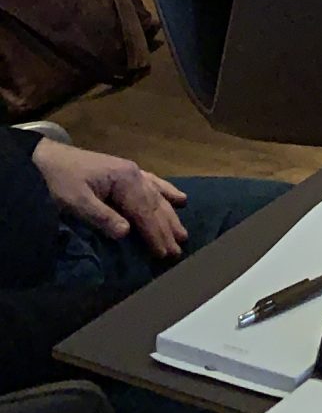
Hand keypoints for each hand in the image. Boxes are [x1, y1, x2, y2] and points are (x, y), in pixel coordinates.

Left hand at [34, 138, 186, 258]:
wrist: (47, 159)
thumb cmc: (60, 181)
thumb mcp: (77, 201)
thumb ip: (102, 217)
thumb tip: (127, 233)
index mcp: (125, 179)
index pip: (144, 211)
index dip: (154, 234)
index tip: (164, 254)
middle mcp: (134, 174)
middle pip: (154, 205)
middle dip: (166, 229)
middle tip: (178, 251)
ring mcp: (132, 172)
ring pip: (157, 196)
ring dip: (170, 216)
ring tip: (182, 234)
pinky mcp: (125, 174)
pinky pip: (154, 184)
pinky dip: (167, 192)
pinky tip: (180, 199)